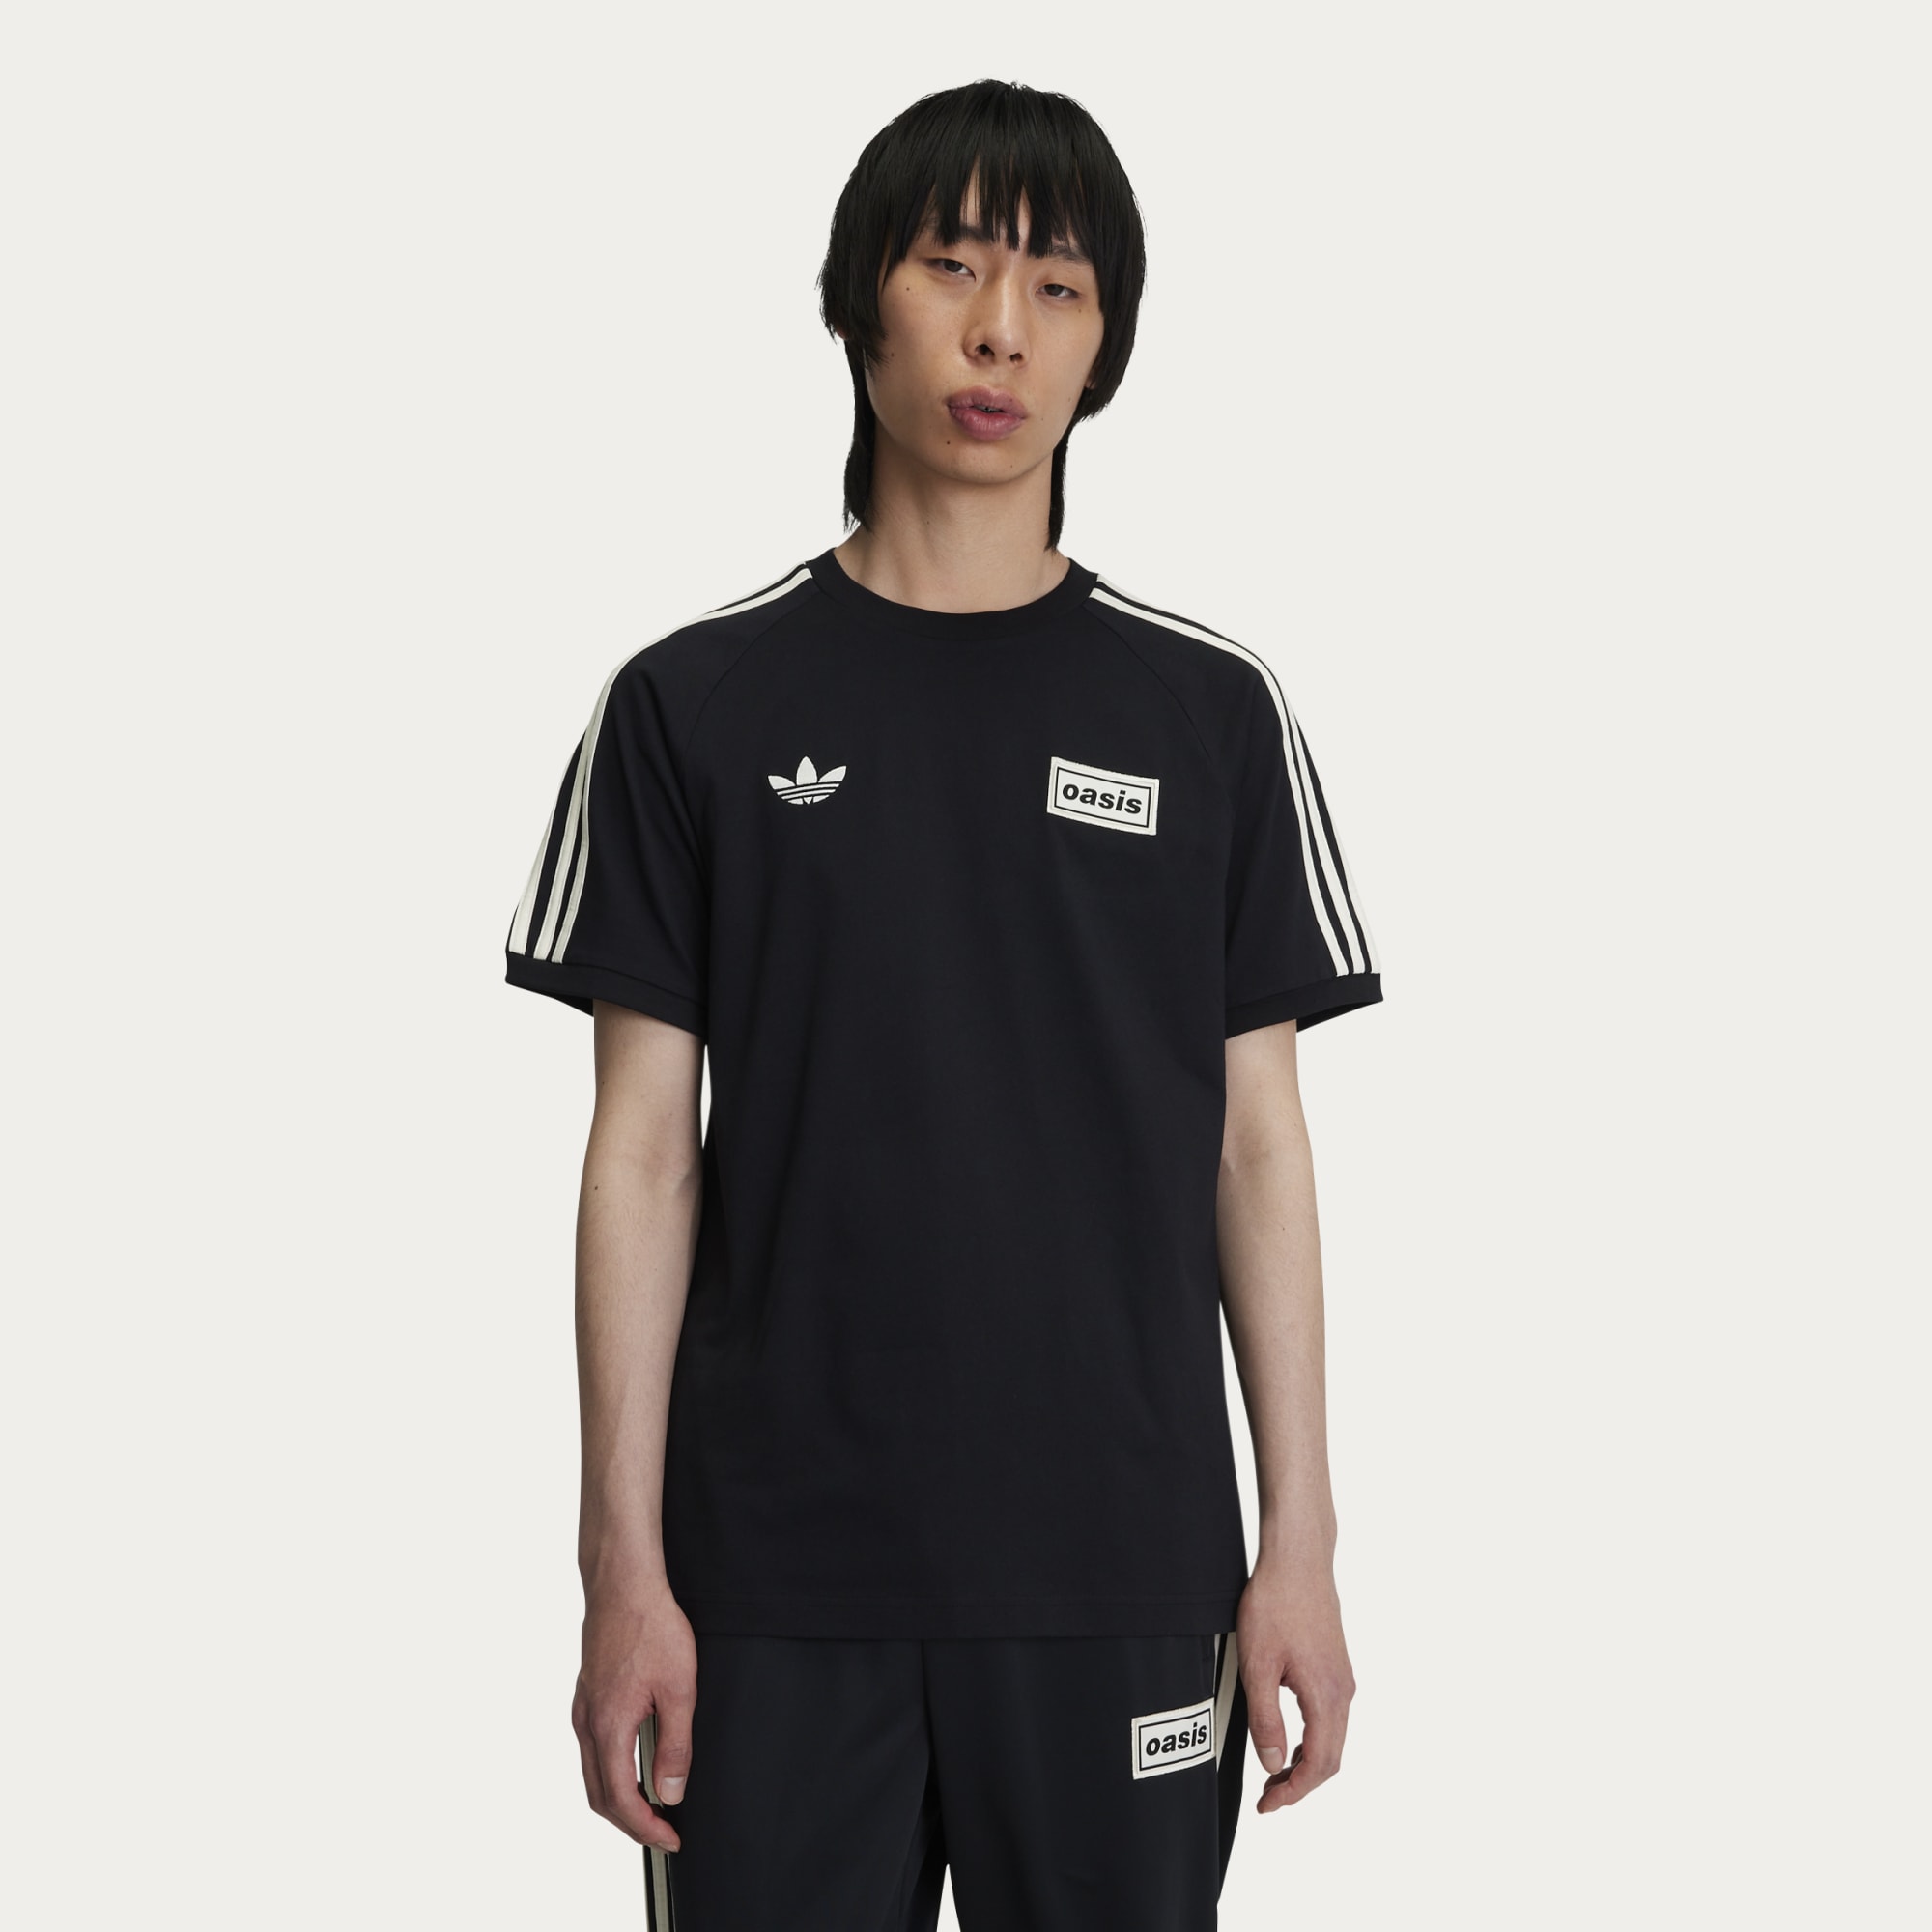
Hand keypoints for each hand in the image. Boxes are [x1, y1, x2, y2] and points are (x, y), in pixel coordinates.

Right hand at [571, 1578, 697, 1850]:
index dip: (645, 1828)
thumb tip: (670, 1792)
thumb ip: (676, 1745)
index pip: (621, 1800)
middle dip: (630, 1823)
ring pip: (592, 1774)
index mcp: (608, 1726)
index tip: (670, 1839)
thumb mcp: (679, 1688)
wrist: (623, 1584)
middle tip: (663, 1832)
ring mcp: (582, 1709)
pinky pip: (592, 1750)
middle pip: (599, 1796)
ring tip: (652, 1806)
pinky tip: (635, 1765)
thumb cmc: (651, 1627)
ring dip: (619, 1799)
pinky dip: (610, 1772)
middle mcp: (587, 1722)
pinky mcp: (586, 1696)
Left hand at [1237, 1551, 1355, 1813]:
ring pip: (1332, 1737)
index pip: (1318, 1765)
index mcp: (1327, 1696)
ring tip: (1275, 1772)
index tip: (1268, 1805)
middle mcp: (1343, 1691)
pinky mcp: (1335, 1664)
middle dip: (1300, 1784)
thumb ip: (1265, 1718)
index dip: (1293, 1792)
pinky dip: (1312, 1737)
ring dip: (1306, 1762)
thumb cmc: (1277, 1603)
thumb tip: (1271, 1761)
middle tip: (1270, 1797)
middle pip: (1331, 1758)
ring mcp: (1342, 1677)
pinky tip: (1289, 1735)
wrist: (1298, 1558)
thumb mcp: (1259, 1664)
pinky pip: (1330, 1716)